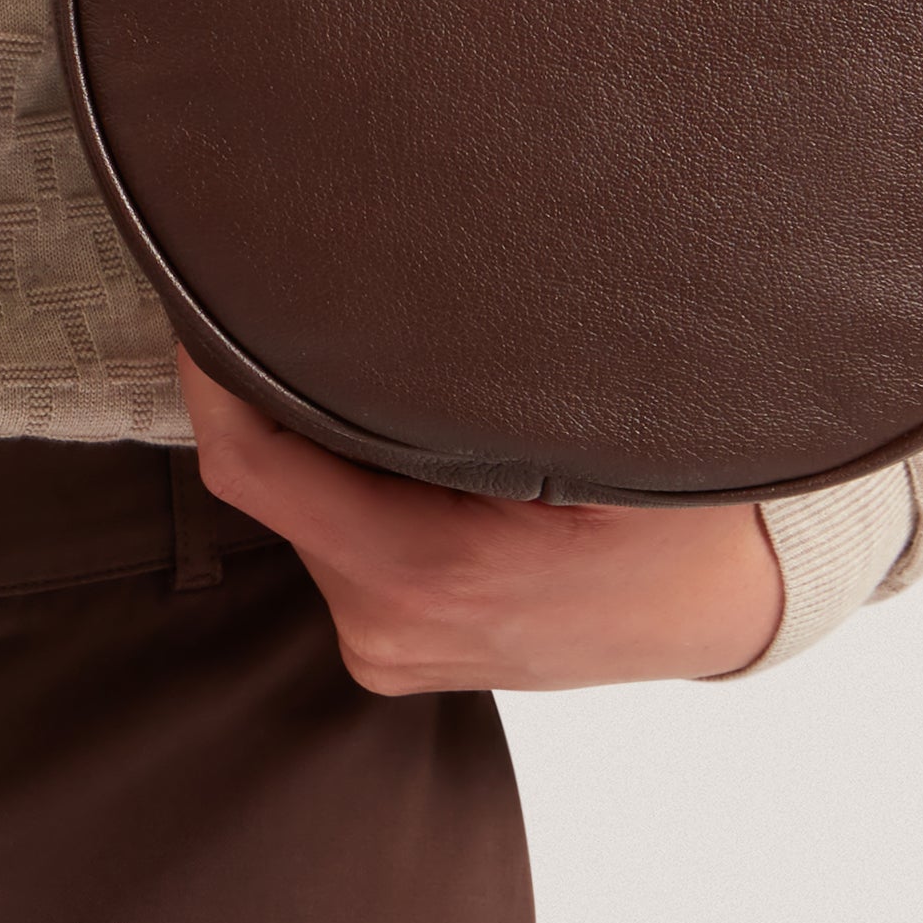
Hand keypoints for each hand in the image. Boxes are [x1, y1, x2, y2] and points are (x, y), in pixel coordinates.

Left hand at [174, 351, 785, 691]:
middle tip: (312, 305)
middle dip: (278, 394)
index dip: (208, 375)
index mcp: (429, 573)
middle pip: (271, 480)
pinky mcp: (391, 649)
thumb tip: (421, 273)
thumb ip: (499, 372)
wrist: (723, 609)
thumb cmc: (676, 512)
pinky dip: (350, 488)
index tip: (199, 296)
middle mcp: (388, 627)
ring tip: (393, 386)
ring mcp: (387, 649)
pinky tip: (409, 453)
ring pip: (301, 509)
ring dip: (322, 442)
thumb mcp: (605, 431)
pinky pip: (332, 543)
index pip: (250, 463)